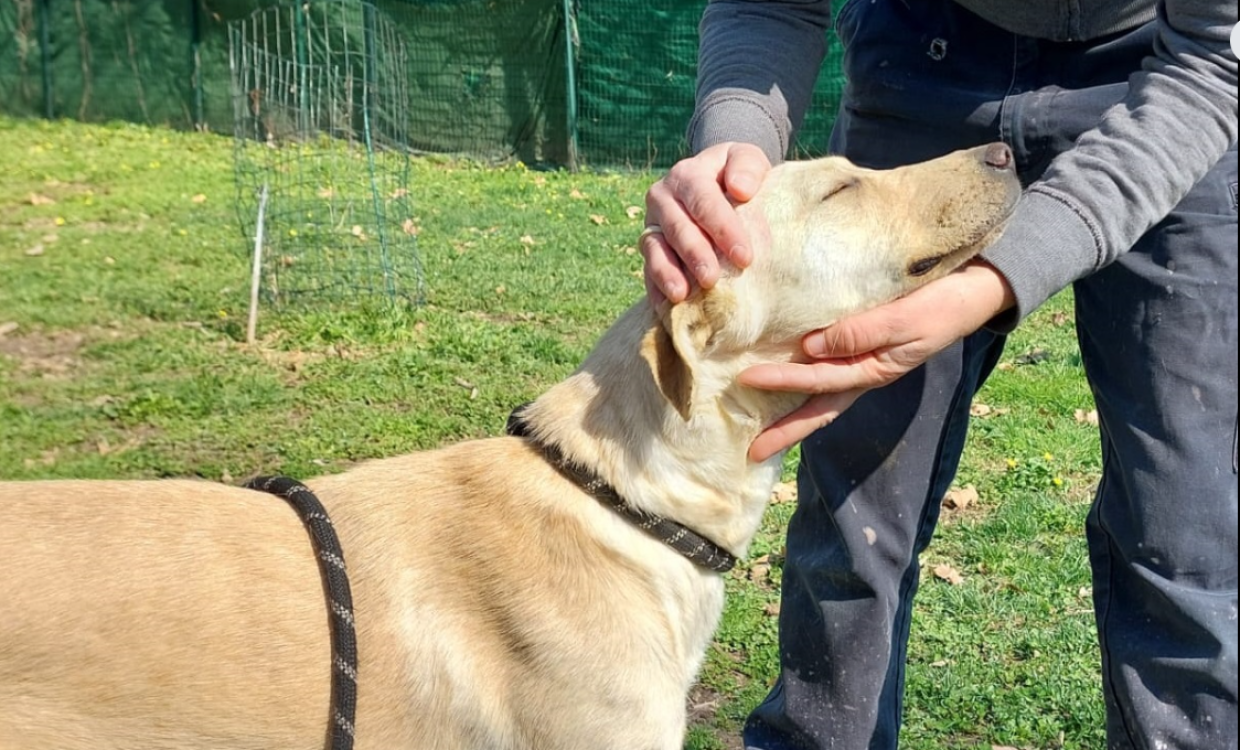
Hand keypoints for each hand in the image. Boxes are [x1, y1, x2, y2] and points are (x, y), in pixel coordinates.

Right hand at [641, 142, 771, 303]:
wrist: (718, 183)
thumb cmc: (738, 176)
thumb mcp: (748, 159)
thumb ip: (747, 166)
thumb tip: (740, 189)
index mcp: (687, 174)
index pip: (703, 201)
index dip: (723, 228)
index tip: (745, 256)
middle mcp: (663, 197)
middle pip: (678, 227)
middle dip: (695, 254)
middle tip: (712, 279)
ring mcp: (653, 224)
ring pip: (656, 249)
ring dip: (668, 272)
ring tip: (682, 294)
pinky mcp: (650, 247)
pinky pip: (647, 268)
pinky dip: (655, 287)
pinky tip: (665, 306)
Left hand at [740, 261, 1016, 460]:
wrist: (972, 292)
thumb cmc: (939, 306)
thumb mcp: (902, 320)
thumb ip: (859, 334)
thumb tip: (810, 348)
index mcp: (873, 371)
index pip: (820, 383)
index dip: (784, 383)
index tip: (748, 379)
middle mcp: (864, 374)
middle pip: (819, 408)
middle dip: (786, 431)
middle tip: (751, 451)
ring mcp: (864, 364)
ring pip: (821, 394)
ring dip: (791, 412)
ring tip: (758, 427)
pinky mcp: (864, 345)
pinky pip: (828, 367)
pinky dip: (804, 378)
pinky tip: (783, 376)